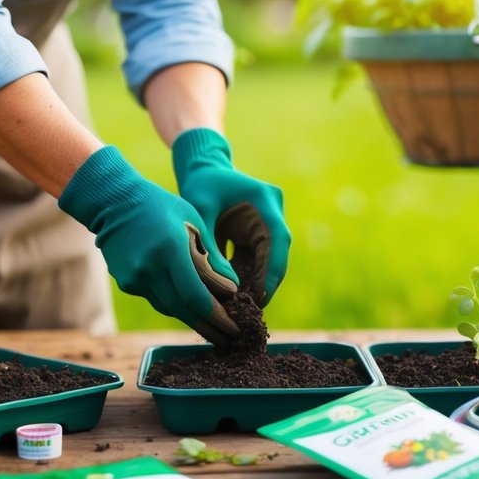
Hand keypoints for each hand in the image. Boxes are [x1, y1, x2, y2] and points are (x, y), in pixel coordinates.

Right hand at [58, 146, 240, 343]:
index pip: (196, 296)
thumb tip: (232, 289)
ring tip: (216, 328)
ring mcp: (134, 278)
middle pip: (183, 310)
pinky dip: (175, 303)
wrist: (114, 202)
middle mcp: (149, 269)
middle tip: (230, 339)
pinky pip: (157, 299)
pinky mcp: (127, 283)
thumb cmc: (161, 206)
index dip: (218, 316)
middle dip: (210, 328)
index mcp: (169, 249)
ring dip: (193, 318)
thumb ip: (212, 256)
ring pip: (170, 308)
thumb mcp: (193, 222)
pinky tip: (190, 305)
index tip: (236, 325)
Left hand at [172, 128, 289, 304]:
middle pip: (277, 254)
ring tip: (242, 309)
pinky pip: (257, 258)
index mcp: (265, 201)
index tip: (261, 297)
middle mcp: (272, 212)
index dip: (272, 271)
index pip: (278, 240)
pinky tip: (233, 296)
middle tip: (251, 311)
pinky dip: (246, 276)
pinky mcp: (257, 233)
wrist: (202, 167)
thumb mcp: (201, 210)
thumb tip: (224, 286)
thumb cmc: (200, 183)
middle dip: (265, 283)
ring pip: (268, 260)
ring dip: (256, 282)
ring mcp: (267, 223)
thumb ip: (211, 244)